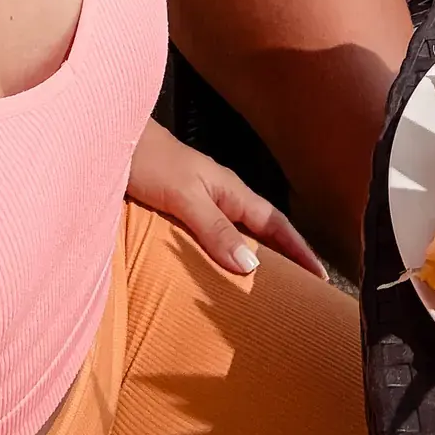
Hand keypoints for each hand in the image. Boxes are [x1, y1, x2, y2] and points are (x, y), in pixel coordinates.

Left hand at [127, 120, 325, 280]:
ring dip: (254, 260)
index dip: (300, 250)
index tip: (322, 278)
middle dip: (285, 258)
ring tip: (265, 294)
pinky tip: (218, 277)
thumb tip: (252, 268)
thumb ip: (215, 229)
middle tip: (302, 295)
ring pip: (237, 237)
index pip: (276, 224)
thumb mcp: (185, 197)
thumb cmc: (150, 161)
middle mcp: (221, 198)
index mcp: (231, 192)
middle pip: (262, 232)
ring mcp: (201, 204)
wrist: (113, 140)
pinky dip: (224, 259)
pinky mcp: (180, 212)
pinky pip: (212, 240)